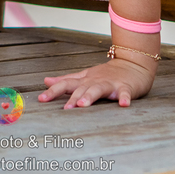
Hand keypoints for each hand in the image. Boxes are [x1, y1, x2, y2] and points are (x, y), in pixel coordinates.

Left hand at [38, 57, 155, 108]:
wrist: (133, 64)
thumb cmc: (107, 74)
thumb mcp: (84, 76)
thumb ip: (66, 80)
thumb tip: (46, 81)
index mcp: (85, 80)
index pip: (66, 84)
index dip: (54, 91)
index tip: (41, 99)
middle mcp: (95, 81)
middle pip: (81, 88)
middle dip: (72, 98)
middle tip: (65, 109)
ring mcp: (111, 83)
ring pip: (99, 89)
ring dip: (91, 96)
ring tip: (83, 105)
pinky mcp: (126, 87)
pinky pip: (125, 93)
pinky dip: (125, 98)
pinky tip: (124, 105)